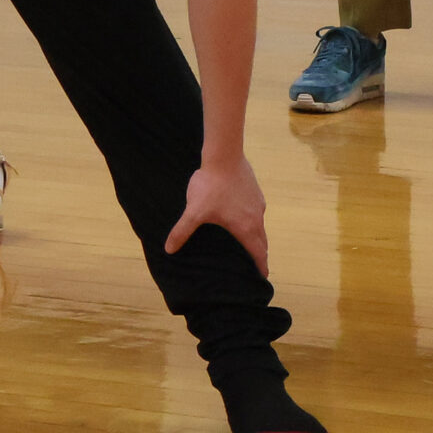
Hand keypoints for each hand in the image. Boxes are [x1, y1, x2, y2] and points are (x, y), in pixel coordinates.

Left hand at [163, 155, 268, 274]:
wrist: (224, 156)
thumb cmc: (211, 186)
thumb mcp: (194, 211)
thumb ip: (182, 231)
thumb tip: (169, 249)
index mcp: (245, 227)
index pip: (258, 252)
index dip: (261, 266)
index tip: (263, 276)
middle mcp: (256, 217)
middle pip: (262, 241)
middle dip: (260, 253)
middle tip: (257, 264)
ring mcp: (257, 202)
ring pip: (261, 224)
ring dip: (257, 235)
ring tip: (249, 241)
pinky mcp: (255, 190)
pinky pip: (257, 210)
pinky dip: (253, 219)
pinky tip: (243, 213)